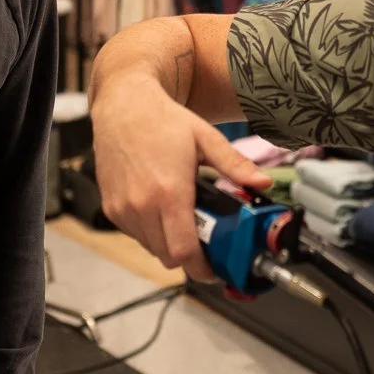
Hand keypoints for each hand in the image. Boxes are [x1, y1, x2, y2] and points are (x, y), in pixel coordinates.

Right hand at [93, 79, 270, 281]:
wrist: (123, 105)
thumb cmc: (163, 120)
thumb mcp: (206, 139)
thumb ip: (235, 166)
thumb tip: (264, 184)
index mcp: (170, 194)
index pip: (184, 252)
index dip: (201, 268)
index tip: (214, 268)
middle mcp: (142, 206)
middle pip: (168, 257)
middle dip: (189, 256)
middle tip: (204, 240)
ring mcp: (123, 209)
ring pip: (150, 248)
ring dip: (168, 243)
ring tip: (181, 219)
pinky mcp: (110, 207)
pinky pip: (134, 235)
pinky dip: (149, 232)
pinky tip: (159, 208)